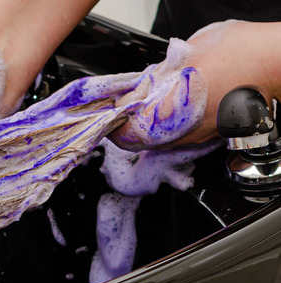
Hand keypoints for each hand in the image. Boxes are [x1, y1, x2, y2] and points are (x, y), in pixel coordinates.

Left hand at [111, 20, 280, 149]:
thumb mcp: (183, 56)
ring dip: (149, 125)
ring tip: (149, 101)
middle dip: (128, 124)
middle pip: (140, 142)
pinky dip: (171, 124)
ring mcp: (200, 137)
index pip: (124, 134)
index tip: (107, 110)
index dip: (111, 121)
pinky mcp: (213, 135)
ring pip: (160, 142)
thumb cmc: (239, 53)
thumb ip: (154, 77)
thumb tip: (135, 89)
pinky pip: (182, 137)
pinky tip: (175, 104)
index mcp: (169, 115)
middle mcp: (184, 134)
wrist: (278, 60)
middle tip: (125, 106)